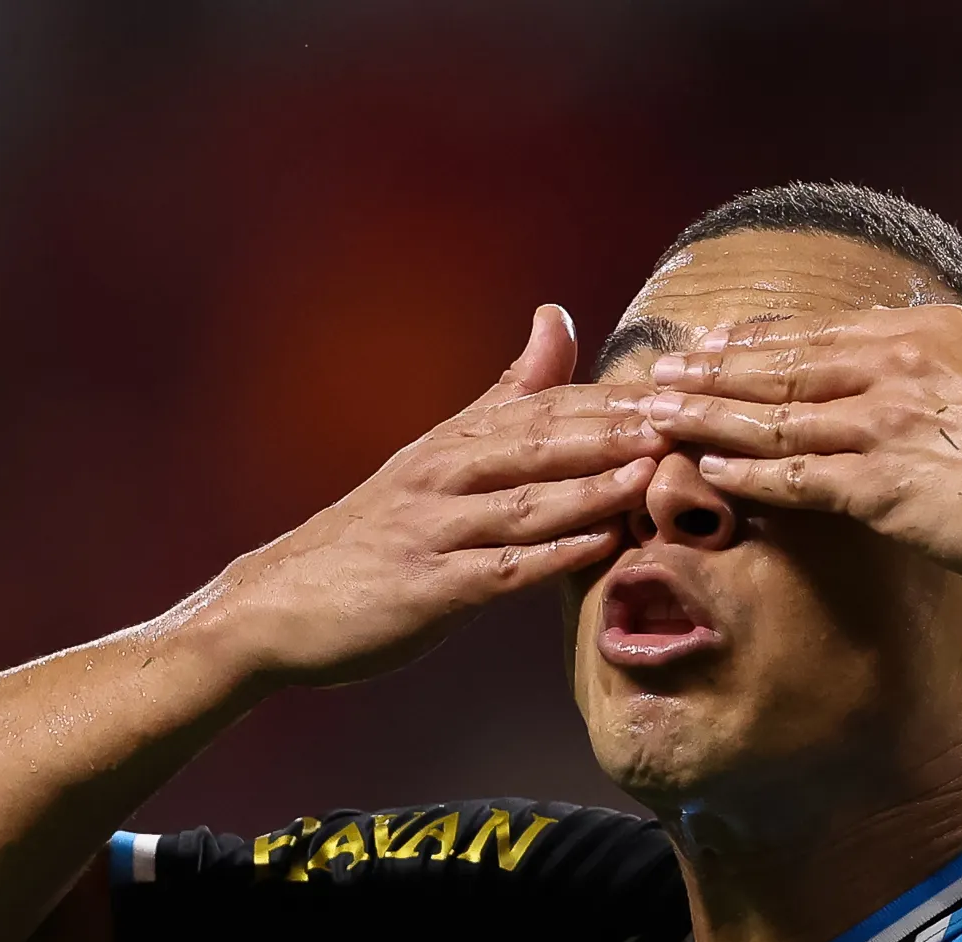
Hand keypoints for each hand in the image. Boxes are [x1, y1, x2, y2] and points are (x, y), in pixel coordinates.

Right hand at [200, 305, 663, 685]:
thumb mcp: (437, 455)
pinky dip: (551, 558)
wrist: (277, 605)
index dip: (614, 398)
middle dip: (614, 429)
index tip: (681, 386)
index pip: (546, 408)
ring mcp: (433, 532)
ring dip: (590, 487)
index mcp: (454, 444)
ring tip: (652, 472)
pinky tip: (598, 551)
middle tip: (683, 417)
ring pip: (524, 502)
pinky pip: (498, 570)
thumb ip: (506, 395)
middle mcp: (443, 476)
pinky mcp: (427, 589)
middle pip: (539, 442)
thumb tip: (557, 317)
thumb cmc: (371, 536)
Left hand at [634, 306, 961, 589]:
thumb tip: (951, 337)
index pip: (821, 333)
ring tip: (652, 417)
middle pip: (781, 367)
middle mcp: (896, 366)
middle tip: (655, 372)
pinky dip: (742, 476)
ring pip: (772, 420)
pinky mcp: (881, 487)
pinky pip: (792, 480)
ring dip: (704, 418)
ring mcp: (884, 425)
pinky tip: (702, 473)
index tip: (712, 344)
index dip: (757, 340)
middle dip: (710, 371)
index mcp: (929, 331)